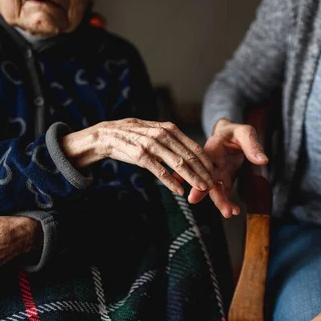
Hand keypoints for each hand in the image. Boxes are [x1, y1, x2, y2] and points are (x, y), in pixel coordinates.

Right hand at [61, 118, 214, 195]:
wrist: (106, 135)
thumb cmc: (134, 137)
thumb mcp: (155, 133)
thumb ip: (172, 142)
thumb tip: (191, 156)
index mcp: (168, 129)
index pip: (193, 146)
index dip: (206, 161)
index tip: (215, 173)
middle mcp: (162, 134)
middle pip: (189, 156)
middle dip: (203, 171)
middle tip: (213, 184)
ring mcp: (150, 144)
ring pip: (177, 163)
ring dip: (192, 177)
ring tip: (201, 188)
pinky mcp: (139, 155)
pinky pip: (158, 170)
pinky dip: (170, 182)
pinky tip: (179, 191)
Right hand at [187, 119, 268, 217]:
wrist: (232, 135)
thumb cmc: (236, 132)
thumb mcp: (245, 133)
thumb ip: (252, 145)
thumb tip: (263, 160)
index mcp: (212, 148)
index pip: (204, 164)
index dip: (200, 178)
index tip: (199, 192)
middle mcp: (211, 163)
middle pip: (208, 180)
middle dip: (211, 195)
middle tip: (219, 208)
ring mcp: (217, 173)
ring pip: (215, 189)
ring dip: (221, 202)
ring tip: (230, 213)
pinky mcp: (224, 179)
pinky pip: (224, 192)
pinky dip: (228, 202)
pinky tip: (234, 211)